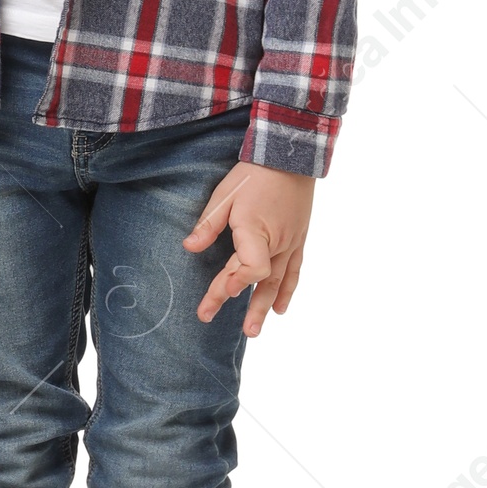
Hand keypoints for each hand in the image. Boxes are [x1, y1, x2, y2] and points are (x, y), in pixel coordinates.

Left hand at [184, 160, 314, 335]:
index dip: (234, 282)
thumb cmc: (254, 174)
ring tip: (254, 331)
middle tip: (226, 327)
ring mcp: (290, 243)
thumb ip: (208, 224)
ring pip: (277, 282)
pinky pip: (294, 271)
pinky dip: (287, 291)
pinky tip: (280, 309)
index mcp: (255, 230)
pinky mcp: (298, 240)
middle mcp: (276, 242)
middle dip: (242, 305)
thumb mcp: (224, 194)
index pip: (250, 268)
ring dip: (264, 307)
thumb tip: (189, 247)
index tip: (221, 292)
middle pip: (258, 281)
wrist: (289, 156)